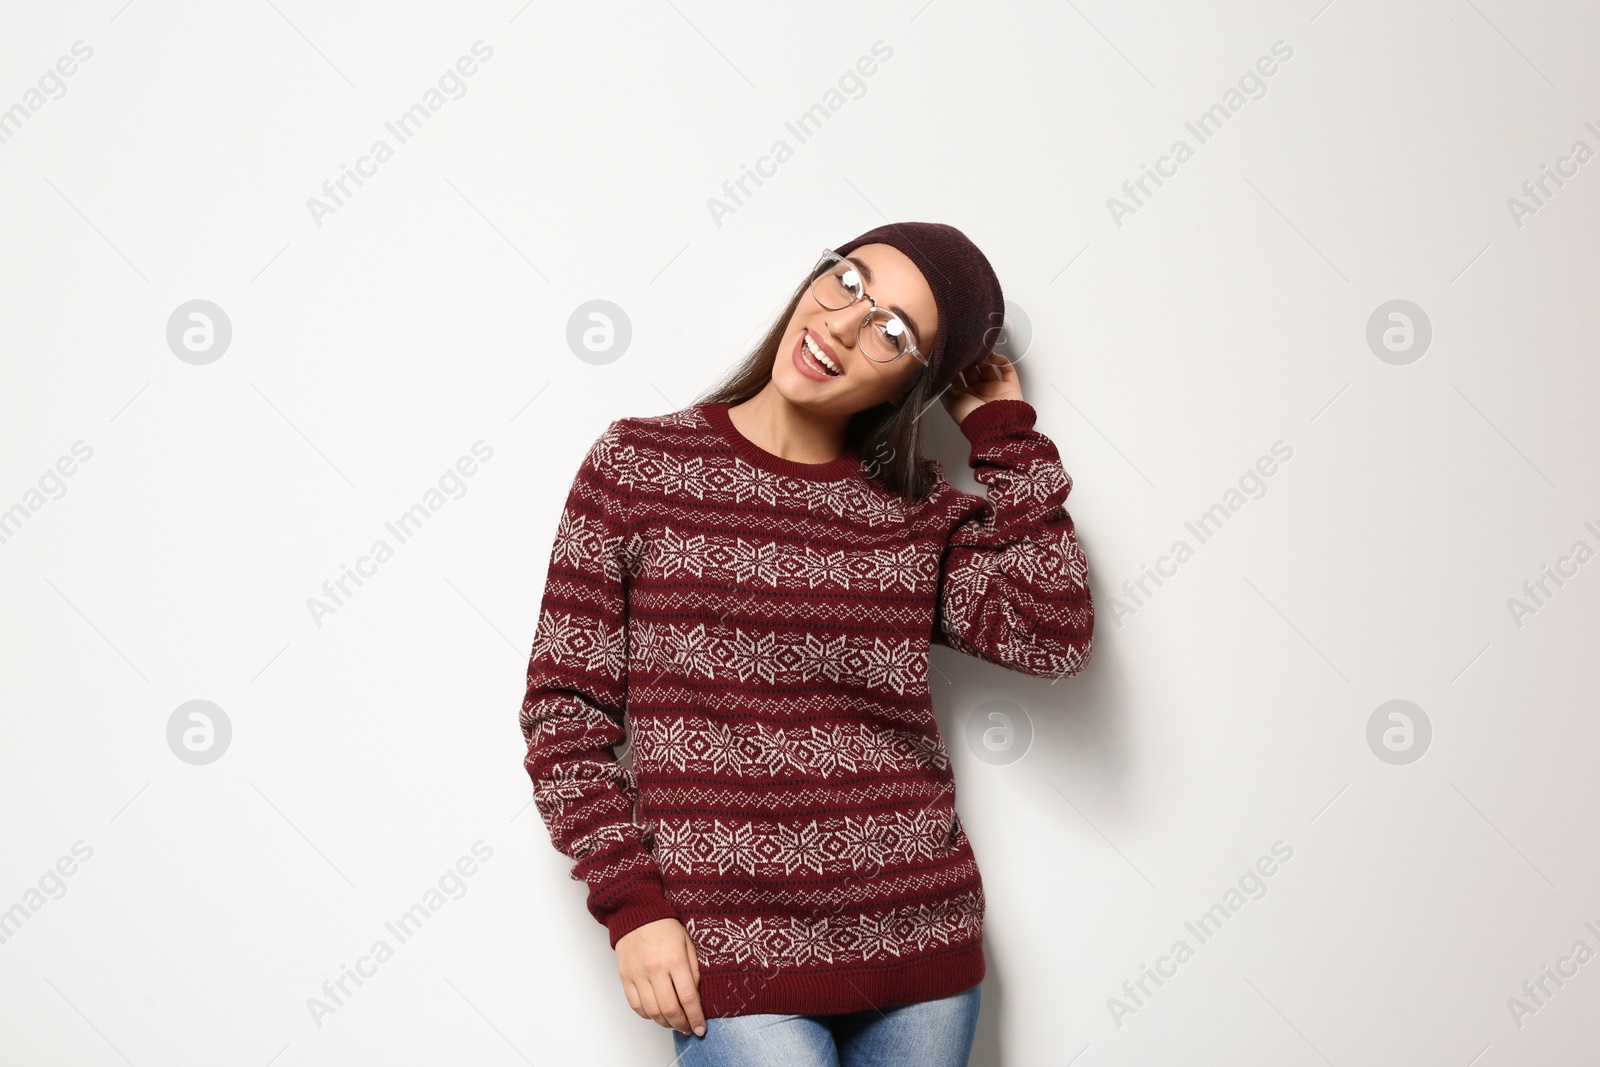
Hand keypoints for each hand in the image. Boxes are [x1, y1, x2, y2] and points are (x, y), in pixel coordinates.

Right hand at [616, 917, 705, 1036]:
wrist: (637, 913)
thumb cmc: (665, 927)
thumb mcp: (688, 943)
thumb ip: (693, 971)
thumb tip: (695, 998)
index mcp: (675, 959)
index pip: (688, 998)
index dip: (696, 1017)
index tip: (701, 1029)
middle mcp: (655, 969)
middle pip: (670, 1009)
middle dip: (682, 1024)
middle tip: (688, 1028)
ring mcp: (638, 974)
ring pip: (652, 1012)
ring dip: (665, 1023)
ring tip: (674, 1023)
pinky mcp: (625, 977)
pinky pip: (636, 1005)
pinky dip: (647, 1015)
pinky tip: (656, 1014)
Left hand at [940, 352, 1023, 425]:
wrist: (994, 425)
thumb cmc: (972, 416)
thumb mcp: (951, 403)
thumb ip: (944, 389)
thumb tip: (938, 377)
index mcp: (965, 396)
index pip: (958, 377)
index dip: (955, 366)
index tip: (953, 356)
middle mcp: (979, 391)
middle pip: (973, 370)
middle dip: (969, 360)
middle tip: (966, 351)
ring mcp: (994, 388)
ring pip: (988, 367)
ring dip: (984, 358)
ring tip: (979, 352)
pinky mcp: (1010, 386)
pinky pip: (1007, 369)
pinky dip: (1001, 361)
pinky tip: (993, 357)